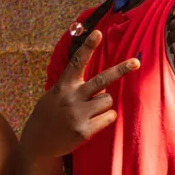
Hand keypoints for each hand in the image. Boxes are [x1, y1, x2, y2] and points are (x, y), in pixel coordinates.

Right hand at [21, 30, 139, 158]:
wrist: (38, 142)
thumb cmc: (51, 113)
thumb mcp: (55, 94)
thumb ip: (75, 88)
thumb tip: (104, 88)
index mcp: (64, 86)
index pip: (77, 62)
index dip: (88, 46)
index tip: (98, 32)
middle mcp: (71, 97)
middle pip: (102, 80)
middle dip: (121, 70)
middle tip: (137, 62)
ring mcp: (78, 114)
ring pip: (108, 100)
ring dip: (104, 104)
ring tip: (89, 111)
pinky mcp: (84, 130)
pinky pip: (109, 117)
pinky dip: (105, 118)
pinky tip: (91, 122)